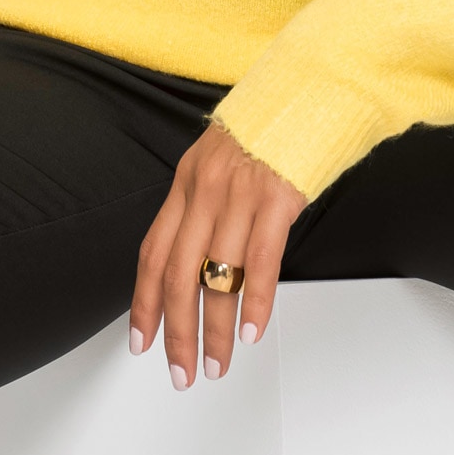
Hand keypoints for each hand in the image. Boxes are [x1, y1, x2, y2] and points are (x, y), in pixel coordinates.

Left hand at [129, 118, 306, 387]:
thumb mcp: (220, 158)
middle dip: (177, 331)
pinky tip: (251, 330)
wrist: (310, 83)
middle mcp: (205, 188)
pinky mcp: (277, 196)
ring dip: (215, 329)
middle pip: (178, 273)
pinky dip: (255, 301)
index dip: (144, 302)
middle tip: (181, 371)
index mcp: (187, 180)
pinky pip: (260, 259)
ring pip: (217, 275)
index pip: (153, 252)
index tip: (142, 341)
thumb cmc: (271, 124)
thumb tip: (196, 258)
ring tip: (218, 362)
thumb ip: (205, 202)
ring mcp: (240, 192)